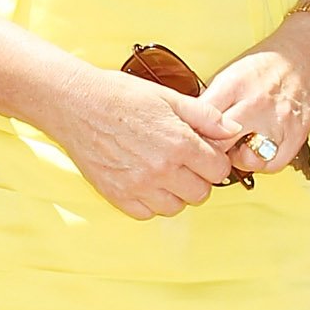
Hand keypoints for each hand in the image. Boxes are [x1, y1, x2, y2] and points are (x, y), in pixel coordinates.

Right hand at [50, 67, 241, 218]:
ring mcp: (138, 185)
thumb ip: (206, 117)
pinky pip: (146, 214)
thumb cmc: (120, 96)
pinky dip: (149, 203)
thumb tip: (233, 131)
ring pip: (175, 207)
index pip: (218, 170)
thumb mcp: (169, 98)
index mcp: (179, 143)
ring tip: (163, 173)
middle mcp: (161, 169)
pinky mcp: (117, 195)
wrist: (76, 104)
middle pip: (200, 193)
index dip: (214, 161)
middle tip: (183, 163)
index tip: (204, 154)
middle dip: (198, 178)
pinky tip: (144, 182)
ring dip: (174, 193)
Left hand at [200, 15, 309, 173]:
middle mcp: (257, 105)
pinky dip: (261, 162)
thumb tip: (186, 125)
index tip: (188, 139)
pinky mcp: (296, 138)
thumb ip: (208, 102)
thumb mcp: (228, 75)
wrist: (305, 58)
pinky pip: (271, 165)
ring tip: (236, 146)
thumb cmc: (264, 67)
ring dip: (237, 159)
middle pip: (221, 144)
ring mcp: (278, 123)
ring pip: (247, 160)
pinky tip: (256, 148)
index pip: (202, 121)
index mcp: (234, 86)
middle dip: (210, 151)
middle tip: (209, 149)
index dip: (189, 135)